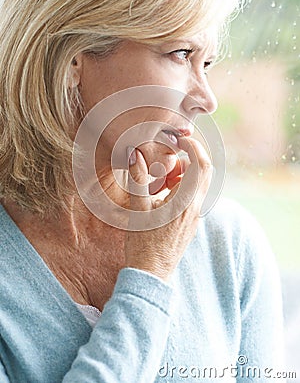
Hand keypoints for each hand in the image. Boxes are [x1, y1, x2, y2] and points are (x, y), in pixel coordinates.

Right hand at [124, 137, 212, 280]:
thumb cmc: (142, 244)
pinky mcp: (191, 223)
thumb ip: (138, 179)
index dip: (195, 147)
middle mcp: (195, 208)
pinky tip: (162, 194)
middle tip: (169, 157)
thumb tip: (134, 153)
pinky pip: (193, 197)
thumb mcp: (138, 208)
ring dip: (185, 174)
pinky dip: (183, 187)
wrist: (151, 274)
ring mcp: (195, 216)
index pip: (201, 165)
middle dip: (191, 159)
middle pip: (205, 172)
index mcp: (184, 201)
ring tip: (161, 179)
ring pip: (199, 185)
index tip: (181, 140)